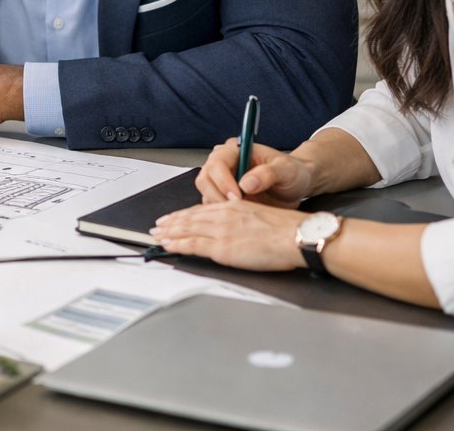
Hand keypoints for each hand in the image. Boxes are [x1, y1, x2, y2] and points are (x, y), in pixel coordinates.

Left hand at [152, 199, 307, 270]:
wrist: (296, 236)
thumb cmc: (287, 229)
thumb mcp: (260, 215)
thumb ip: (242, 219)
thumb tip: (235, 229)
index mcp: (233, 207)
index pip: (202, 210)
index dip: (186, 214)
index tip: (175, 217)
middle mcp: (223, 216)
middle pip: (190, 218)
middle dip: (172, 222)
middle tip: (158, 225)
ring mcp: (220, 231)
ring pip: (187, 229)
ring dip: (169, 232)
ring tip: (157, 234)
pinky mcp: (221, 247)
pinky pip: (192, 244)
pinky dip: (177, 244)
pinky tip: (167, 244)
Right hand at [196, 139, 314, 205]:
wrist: (296, 186)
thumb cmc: (292, 173)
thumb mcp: (286, 170)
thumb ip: (268, 173)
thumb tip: (246, 183)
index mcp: (236, 150)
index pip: (217, 163)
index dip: (223, 181)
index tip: (237, 197)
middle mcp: (224, 164)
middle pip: (205, 179)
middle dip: (218, 196)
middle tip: (237, 208)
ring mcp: (222, 181)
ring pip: (206, 194)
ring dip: (219, 207)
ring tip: (241, 213)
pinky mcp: (223, 196)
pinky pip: (213, 206)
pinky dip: (221, 215)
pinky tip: (238, 218)